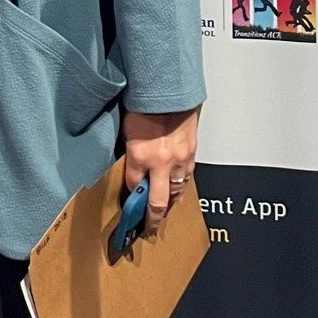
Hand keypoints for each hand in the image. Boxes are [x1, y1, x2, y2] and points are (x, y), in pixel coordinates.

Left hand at [121, 107, 199, 235]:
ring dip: (168, 205)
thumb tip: (129, 168)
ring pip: (175, 194)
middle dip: (150, 220)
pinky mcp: (191, 154)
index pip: (131, 186)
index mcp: (139, 155)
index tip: (125, 207)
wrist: (171, 88)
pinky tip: (176, 192)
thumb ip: (129, 152)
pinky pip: (186, 179)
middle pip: (156, 203)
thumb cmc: (146, 104)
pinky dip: (180, 188)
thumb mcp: (127, 129)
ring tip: (162, 214)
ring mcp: (178, 160)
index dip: (128, 197)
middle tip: (147, 229)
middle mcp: (160, 162)